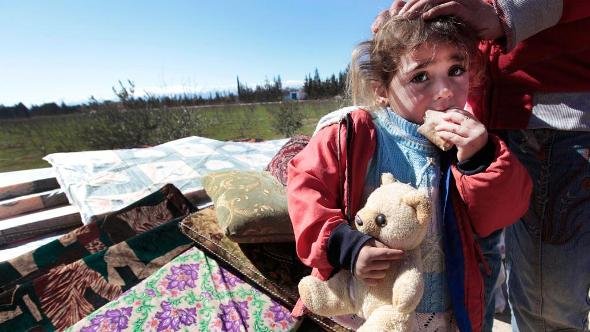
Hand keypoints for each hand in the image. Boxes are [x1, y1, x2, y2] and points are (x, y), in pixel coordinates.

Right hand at [354, 239, 404, 285]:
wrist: (349, 254)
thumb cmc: (364, 247)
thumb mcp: (372, 243)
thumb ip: (383, 246)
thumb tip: (396, 251)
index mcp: (368, 254)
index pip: (385, 254)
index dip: (395, 254)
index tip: (403, 253)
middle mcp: (365, 265)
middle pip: (386, 265)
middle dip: (387, 261)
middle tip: (384, 259)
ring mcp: (363, 274)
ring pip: (383, 274)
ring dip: (383, 270)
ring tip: (378, 265)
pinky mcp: (362, 280)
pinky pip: (376, 282)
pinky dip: (377, 278)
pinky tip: (374, 272)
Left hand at [374, 0, 503, 40]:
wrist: (491, 23)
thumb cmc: (464, 29)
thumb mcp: (439, 34)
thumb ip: (423, 39)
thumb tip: (402, 54)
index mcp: (430, 6)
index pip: (405, 6)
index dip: (390, 14)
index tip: (376, 29)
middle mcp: (439, 1)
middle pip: (413, 2)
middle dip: (398, 12)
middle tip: (387, 24)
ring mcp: (451, 1)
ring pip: (428, 1)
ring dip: (414, 10)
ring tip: (403, 19)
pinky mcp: (463, 6)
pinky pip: (446, 5)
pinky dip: (434, 10)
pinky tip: (424, 18)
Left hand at [434, 108, 487, 161]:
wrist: (476, 160)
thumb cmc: (471, 144)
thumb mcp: (471, 133)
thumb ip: (465, 124)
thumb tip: (450, 113)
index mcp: (479, 125)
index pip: (467, 115)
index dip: (457, 111)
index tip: (448, 111)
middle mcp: (478, 130)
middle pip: (462, 119)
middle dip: (450, 116)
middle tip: (442, 117)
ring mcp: (473, 137)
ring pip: (455, 128)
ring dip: (445, 127)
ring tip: (438, 127)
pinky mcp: (466, 145)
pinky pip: (453, 137)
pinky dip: (445, 135)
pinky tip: (440, 134)